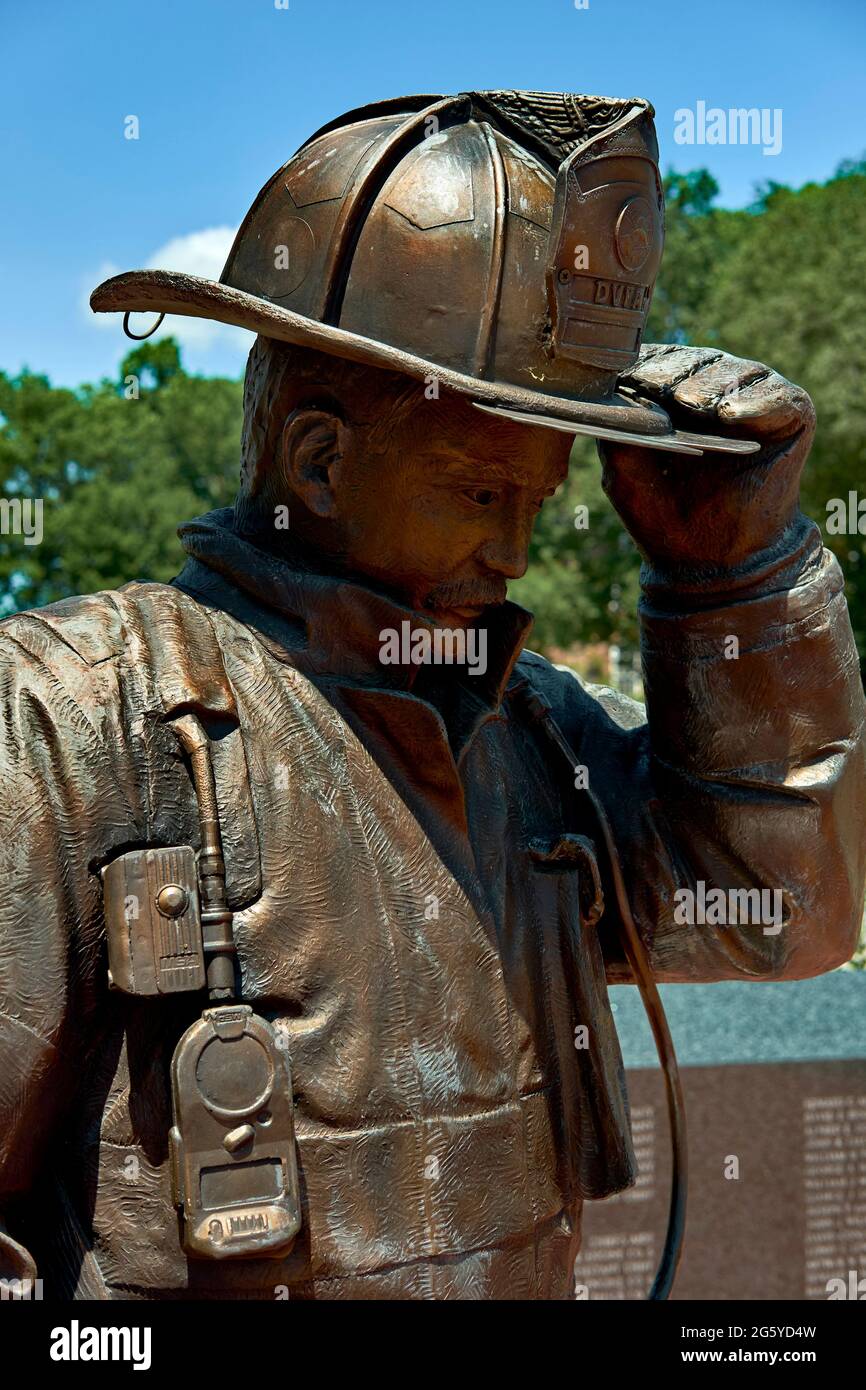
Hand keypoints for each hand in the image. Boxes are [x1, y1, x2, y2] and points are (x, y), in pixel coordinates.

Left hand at [599, 344, 817, 593]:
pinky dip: (757, 402)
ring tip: (694, 402)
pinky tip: (731, 414)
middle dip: (677, 374)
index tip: (628, 377)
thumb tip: (601, 392)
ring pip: (736, 373)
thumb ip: (615, 432)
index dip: (645, 367)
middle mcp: (714, 390)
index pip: (659, 364)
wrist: (709, 564)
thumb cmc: (661, 518)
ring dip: (713, 385)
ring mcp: (754, 400)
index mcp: (672, 396)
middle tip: (665, 392)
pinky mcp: (792, 415)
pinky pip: (779, 396)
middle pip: (696, 362)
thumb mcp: (624, 472)